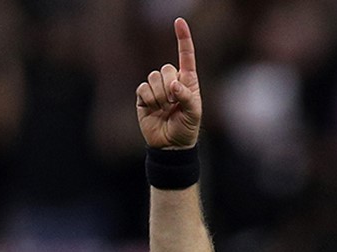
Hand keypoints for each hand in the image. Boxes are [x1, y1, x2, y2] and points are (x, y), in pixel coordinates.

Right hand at [136, 18, 201, 148]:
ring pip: (153, 77)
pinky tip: (153, 109)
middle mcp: (172, 81)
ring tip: (165, 108)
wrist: (170, 145)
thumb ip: (187, 97)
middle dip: (169, 86)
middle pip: (165, 68)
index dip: (183, 39)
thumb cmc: (186, 128)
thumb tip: (173, 85)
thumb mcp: (193, 114)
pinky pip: (143, 88)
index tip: (179, 21)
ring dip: (159, 95)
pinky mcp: (143, 96)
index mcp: (188, 81)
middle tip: (173, 103)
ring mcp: (156, 88)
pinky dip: (149, 99)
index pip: (185, 56)